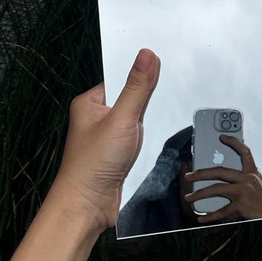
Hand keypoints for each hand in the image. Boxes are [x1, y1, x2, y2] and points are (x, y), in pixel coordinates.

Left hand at [50, 48, 160, 232]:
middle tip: (173, 86)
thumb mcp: (121, 119)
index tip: (165, 62)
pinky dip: (151, 136)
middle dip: (149, 98)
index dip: (142, 72)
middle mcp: (98, 117)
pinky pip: (140, 136)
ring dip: (151, 119)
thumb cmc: (94, 163)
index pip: (121, 78)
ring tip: (169, 110)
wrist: (88, 206)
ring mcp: (110, 135)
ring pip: (138, 118)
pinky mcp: (120, 153)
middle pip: (132, 97)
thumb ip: (137, 87)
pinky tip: (161, 133)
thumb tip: (147, 54)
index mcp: (90, 102)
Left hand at [184, 135, 261, 223]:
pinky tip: (201, 218)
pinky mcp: (242, 204)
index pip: (244, 152)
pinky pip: (221, 210)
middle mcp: (248, 179)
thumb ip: (243, 179)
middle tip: (188, 176)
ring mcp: (245, 191)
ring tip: (188, 198)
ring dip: (199, 194)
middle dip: (201, 173)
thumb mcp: (256, 186)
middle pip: (220, 171)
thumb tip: (221, 176)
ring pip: (216, 189)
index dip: (234, 142)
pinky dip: (209, 216)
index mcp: (253, 172)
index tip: (221, 137)